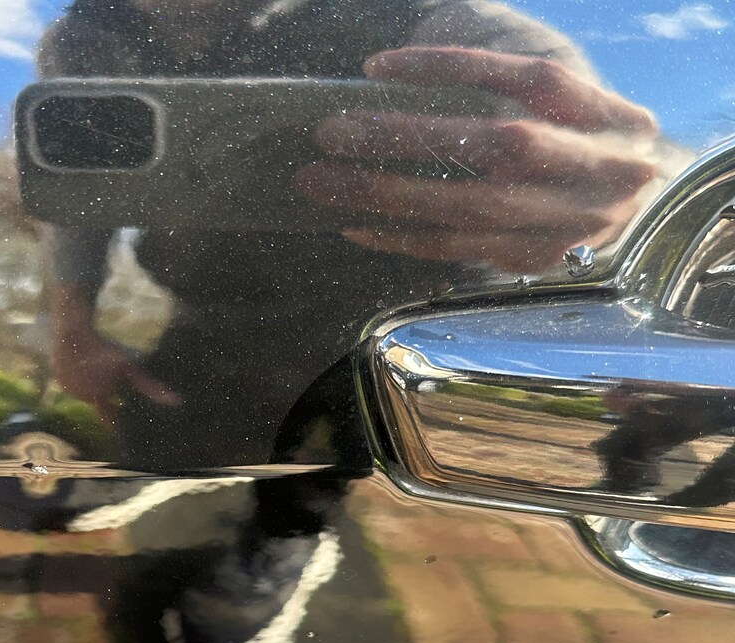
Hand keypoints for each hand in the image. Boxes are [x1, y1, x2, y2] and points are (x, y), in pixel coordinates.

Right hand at [53, 332, 180, 423]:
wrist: (73, 331)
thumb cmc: (104, 349)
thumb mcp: (130, 368)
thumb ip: (150, 387)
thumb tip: (177, 402)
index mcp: (98, 397)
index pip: (109, 417)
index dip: (116, 421)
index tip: (122, 429)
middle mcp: (80, 397)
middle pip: (99, 399)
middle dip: (106, 393)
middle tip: (109, 376)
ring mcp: (67, 388)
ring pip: (86, 390)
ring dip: (92, 383)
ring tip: (95, 367)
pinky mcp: (58, 378)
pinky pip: (73, 381)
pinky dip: (79, 376)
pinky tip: (83, 363)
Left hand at [299, 47, 659, 272]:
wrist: (638, 205)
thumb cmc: (573, 135)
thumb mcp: (552, 93)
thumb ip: (494, 74)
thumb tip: (395, 75)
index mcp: (606, 110)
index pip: (527, 77)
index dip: (452, 68)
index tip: (377, 67)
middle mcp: (602, 167)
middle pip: (500, 144)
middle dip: (408, 137)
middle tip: (332, 132)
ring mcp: (572, 221)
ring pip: (470, 207)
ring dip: (387, 195)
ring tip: (321, 182)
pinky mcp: (537, 259)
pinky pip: (458, 249)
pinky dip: (400, 237)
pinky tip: (353, 223)